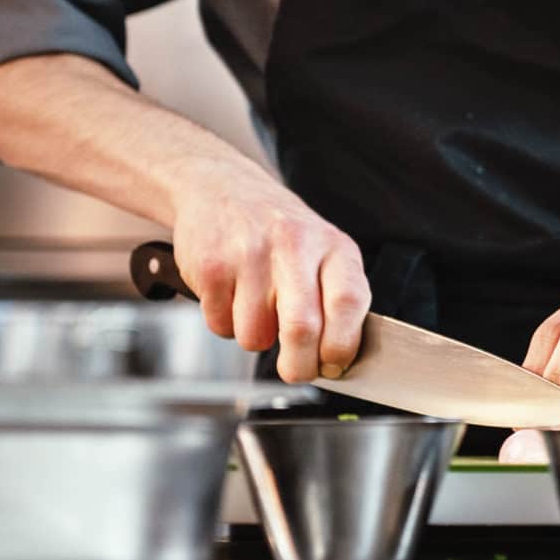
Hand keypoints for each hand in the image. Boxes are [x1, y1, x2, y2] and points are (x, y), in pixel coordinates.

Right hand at [166, 161, 368, 384]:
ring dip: (256, 339)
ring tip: (256, 308)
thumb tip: (337, 363)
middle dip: (299, 366)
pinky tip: (230, 295)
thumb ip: (336, 300)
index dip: (342, 346)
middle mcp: (294, 245)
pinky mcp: (211, 265)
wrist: (223, 188)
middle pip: (302, 329)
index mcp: (333, 246)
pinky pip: (220, 325)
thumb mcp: (324, 253)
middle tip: (295, 370)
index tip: (334, 365)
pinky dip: (225, 324)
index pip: (348, 303)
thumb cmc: (281, 234)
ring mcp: (250, 254)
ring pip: (255, 336)